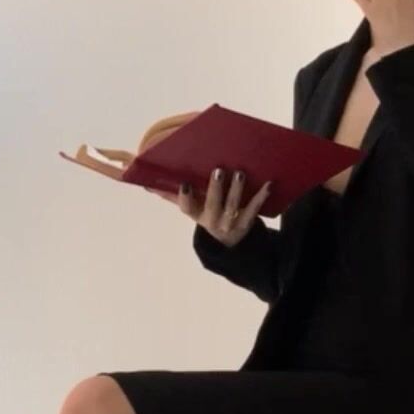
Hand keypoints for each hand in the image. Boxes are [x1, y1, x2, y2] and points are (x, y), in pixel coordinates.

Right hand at [150, 167, 272, 245]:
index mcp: (195, 214)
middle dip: (215, 188)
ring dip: (236, 189)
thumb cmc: (206, 214)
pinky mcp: (245, 223)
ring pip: (233, 206)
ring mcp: (229, 222)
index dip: (185, 196)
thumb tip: (145, 182)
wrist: (229, 243)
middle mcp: (211, 220)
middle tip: (218, 170)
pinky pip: (253, 210)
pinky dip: (261, 197)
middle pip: (212, 204)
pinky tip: (268, 184)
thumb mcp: (190, 207)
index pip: (187, 207)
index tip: (185, 183)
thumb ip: (170, 194)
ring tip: (240, 173)